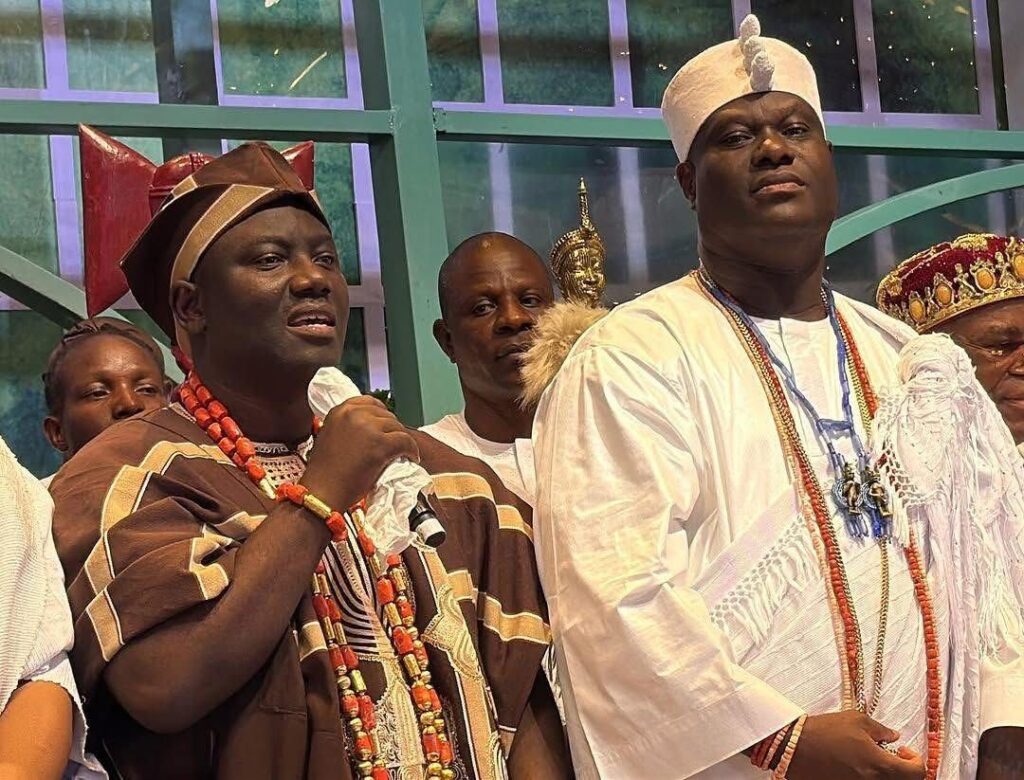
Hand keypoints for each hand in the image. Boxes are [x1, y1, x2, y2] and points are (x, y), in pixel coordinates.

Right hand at [301, 396, 419, 510]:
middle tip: (394, 443)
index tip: (385, 426)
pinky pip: (406, 441)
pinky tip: (412, 457)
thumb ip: (348, 426)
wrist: (322, 492)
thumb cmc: (325, 472)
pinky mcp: (381, 444)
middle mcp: (354, 414)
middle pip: (385, 415)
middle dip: (391, 429)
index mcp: (340, 411)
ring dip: (402, 440)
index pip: (369, 402)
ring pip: (397, 427)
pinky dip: (412, 450)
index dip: (381, 414)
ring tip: (404, 452)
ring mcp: (368, 428)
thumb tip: (371, 427)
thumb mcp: (331, 436)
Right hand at [785, 711, 924, 779]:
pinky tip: (860, 765)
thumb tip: (894, 737)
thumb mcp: (856, 720)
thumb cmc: (825, 731)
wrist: (795, 747)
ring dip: (887, 773)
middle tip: (895, 756)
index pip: (917, 772)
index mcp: (881, 765)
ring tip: (874, 759)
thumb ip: (881, 730)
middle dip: (904, 770)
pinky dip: (871, 776)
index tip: (906, 751)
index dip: (916, 761)